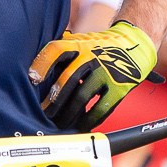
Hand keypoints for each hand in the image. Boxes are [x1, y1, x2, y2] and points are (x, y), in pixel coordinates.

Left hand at [31, 20, 156, 129]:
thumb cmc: (100, 46)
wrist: (134, 44)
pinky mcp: (119, 88)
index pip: (56, 50)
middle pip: (67, 78)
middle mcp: (92, 56)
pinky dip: (87, 120)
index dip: (42, 64)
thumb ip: (62, 51)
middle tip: (43, 112)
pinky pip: (100, 109)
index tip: (32, 79)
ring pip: (81, 97)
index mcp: (80, 44)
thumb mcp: (81, 40)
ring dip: (67, 113)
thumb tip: (34, 72)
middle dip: (53, 99)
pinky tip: (79, 125)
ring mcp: (107, 73)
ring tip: (58, 123)